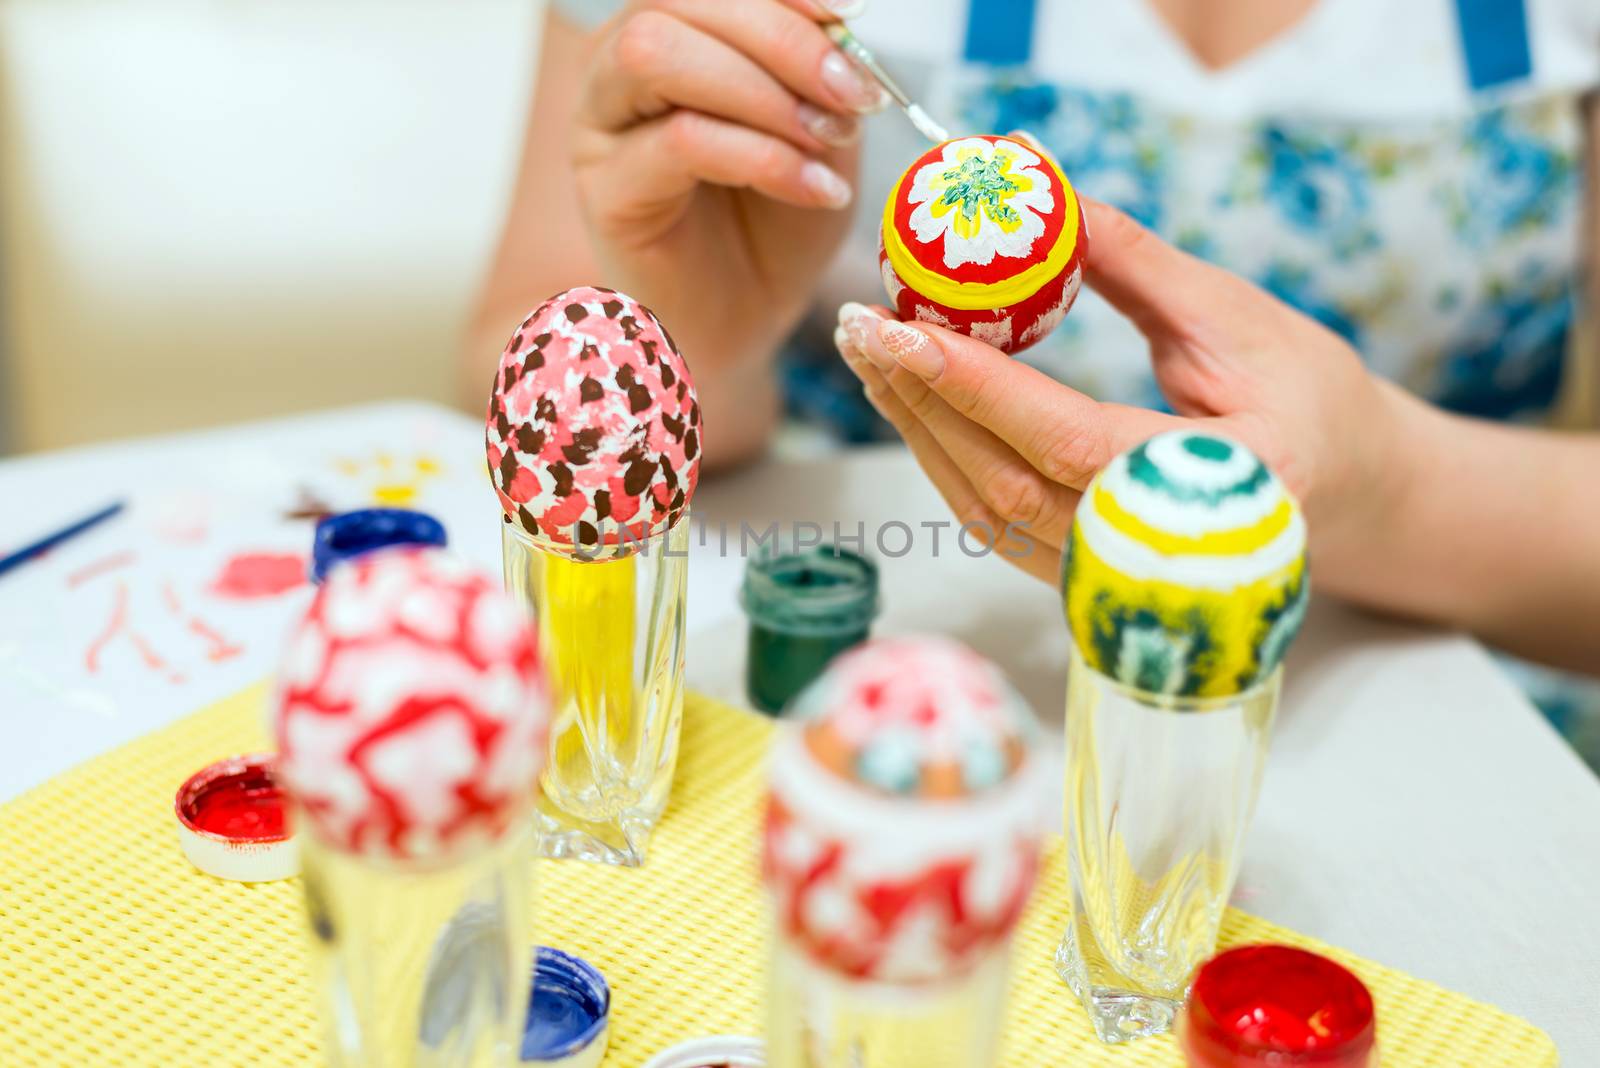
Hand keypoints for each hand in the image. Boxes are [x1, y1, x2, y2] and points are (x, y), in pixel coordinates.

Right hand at [573, 0, 885, 455]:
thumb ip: (821, 72)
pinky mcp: (607, 191)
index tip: (852, 15)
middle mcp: (616, 68)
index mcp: (669, 35)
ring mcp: (600, 127)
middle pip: (674, 2)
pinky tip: (816, 188)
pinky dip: (763, 158)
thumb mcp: (818, 129)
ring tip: (828, 140)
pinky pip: (679, 143)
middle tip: (853, 93)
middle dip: (780, 38)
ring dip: (761, 91)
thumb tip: (841, 25)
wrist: (749, 320)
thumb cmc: (777, 224)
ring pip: (656, 55)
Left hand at [833, 197, 1418, 597]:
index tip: (904, 328)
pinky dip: (945, 457)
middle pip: (1007, 485)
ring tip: (872, 353)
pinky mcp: (1084, 575)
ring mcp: (1118, 578)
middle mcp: (1164, 554)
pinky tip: (913, 399)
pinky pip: (995, 521)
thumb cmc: (1311, 401)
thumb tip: (1045, 196)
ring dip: (919, 429)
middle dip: (922, 402)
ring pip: (988, 511)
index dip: (978, 387)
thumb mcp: (1238, 318)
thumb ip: (1134, 266)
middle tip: (862, 328)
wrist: (1347, 494)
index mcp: (1225, 489)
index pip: (1069, 441)